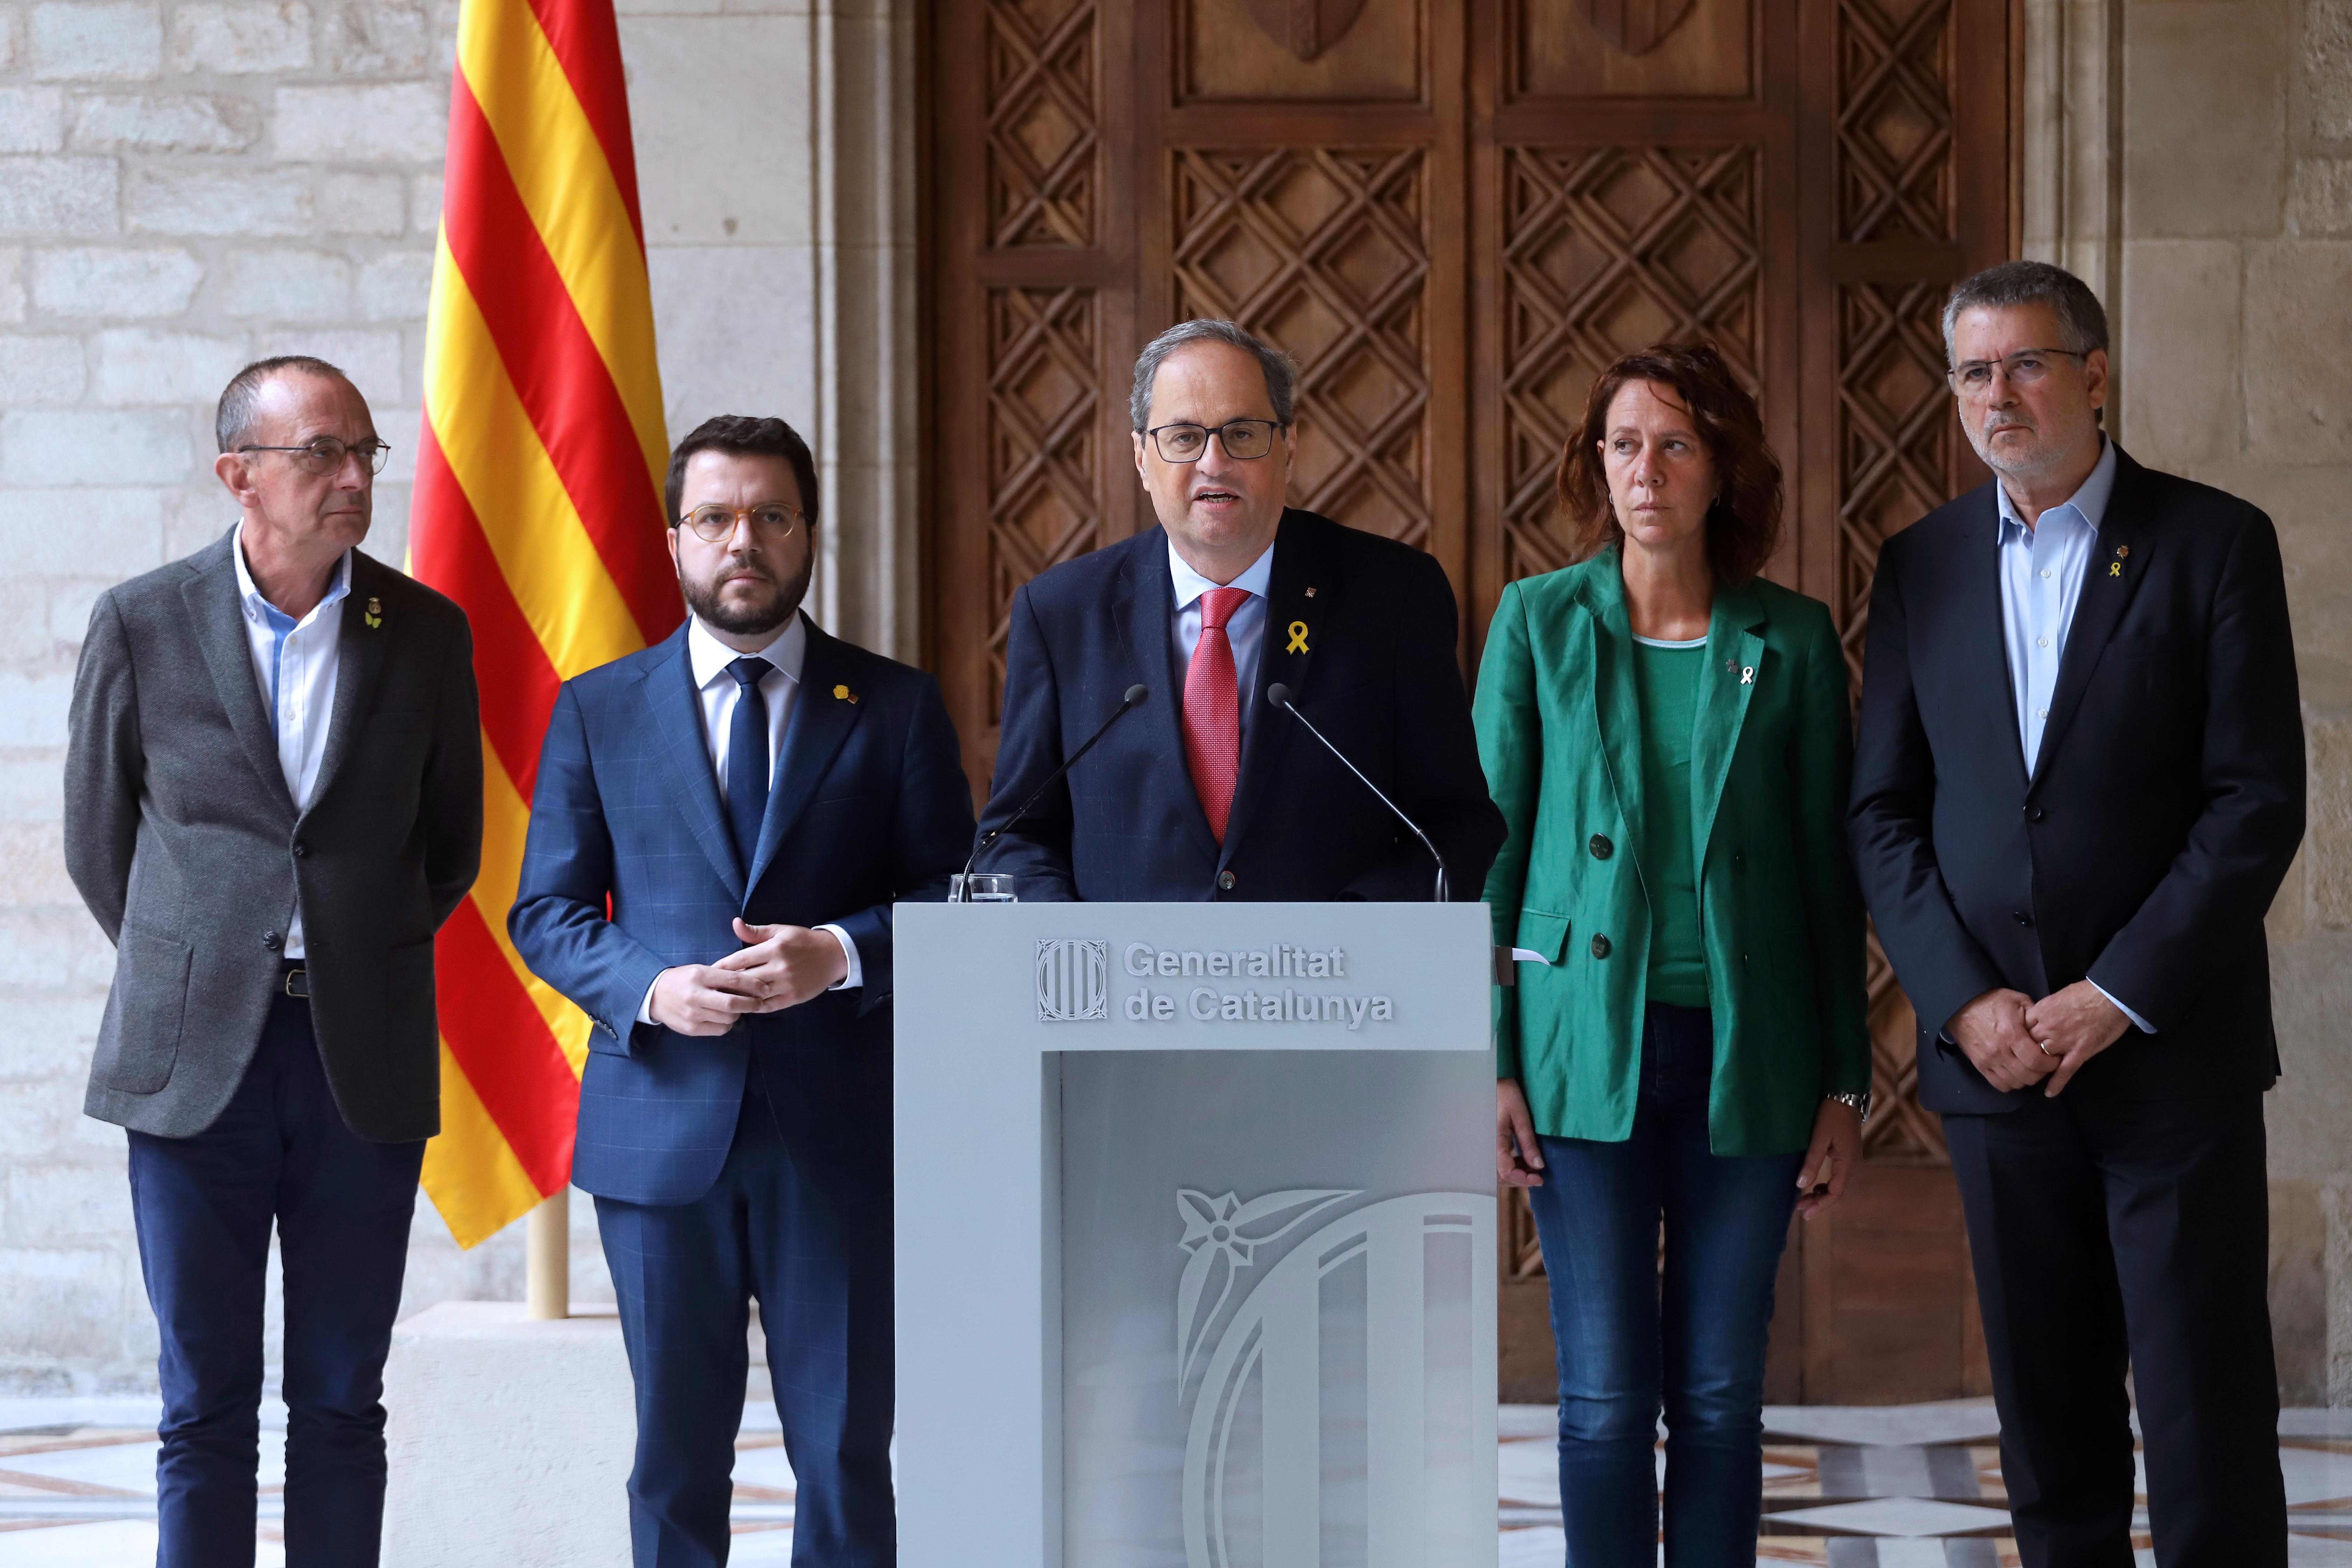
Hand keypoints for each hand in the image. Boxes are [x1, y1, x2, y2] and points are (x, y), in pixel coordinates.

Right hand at [648, 964, 763, 1035]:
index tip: (764, 988)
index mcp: (699, 976)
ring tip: (739, 1008)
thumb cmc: (683, 980)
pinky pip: (719, 1029)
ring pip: (728, 1019)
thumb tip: (751, 981)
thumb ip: (722, 976)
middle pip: (732, 1004)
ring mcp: (692, 1014)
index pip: (733, 980)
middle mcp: (695, 995)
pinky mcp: (691, 1029)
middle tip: (760, 1002)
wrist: (654, 995)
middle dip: (751, 1004)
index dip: (753, 985)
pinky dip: (727, 1024)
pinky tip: (724, 1018)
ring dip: (739, 1014)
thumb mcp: (700, 970)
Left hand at [712, 919, 848, 1012]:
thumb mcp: (781, 931)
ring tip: (722, 999)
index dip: (722, 967)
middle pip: (744, 979)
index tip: (708, 971)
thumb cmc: (802, 941)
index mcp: (774, 948)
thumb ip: (756, 931)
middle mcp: (779, 967)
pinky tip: (743, 1006)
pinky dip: (753, 1007)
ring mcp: (786, 984)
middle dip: (726, 984)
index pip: (740, 960)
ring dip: (737, 998)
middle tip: (709, 988)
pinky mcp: (793, 997)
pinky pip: (768, 1006)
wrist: (833, 955)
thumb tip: (735, 924)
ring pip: (755, 994)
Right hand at [1497, 1078, 1543, 1188]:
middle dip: (1520, 1180)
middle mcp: (1488, 1148)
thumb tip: (1539, 1166)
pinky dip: (1512, 1168)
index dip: (1524, 1179)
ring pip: (1498, 1173)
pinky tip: (1524, 1161)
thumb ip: (1528, 1143)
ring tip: (1533, 1168)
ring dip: (1516, 1175)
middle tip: (1538, 1175)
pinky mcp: (1491, 1145)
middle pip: (1500, 1177)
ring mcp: (1488, 1147)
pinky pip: (1499, 1163)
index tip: (1540, 1177)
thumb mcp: (1521, 1118)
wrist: (1495, 1084)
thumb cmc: (1507, 1097)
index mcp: (1495, 1141)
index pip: (1506, 1171)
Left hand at [1795, 1098, 1862, 1219]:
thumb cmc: (1831, 1116)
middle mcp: (1854, 1167)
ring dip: (1823, 1196)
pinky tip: (1816, 1187)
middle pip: (1838, 1194)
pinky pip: (1839, 1179)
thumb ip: (1811, 1161)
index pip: (1836, 1193)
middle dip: (1820, 1203)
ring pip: (1839, 1187)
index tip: (1805, 1214)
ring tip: (1804, 1200)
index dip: (1820, 1205)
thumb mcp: (1819, 1138)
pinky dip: (1827, 1186)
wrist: (1845, 1098)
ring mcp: (1853, 1163)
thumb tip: (1801, 1185)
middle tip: (1800, 1209)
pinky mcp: (1849, 1158)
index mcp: (1847, 1164)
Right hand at [1946, 987, 2051, 1092]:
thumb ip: (2035, 1015)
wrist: (1961, 1006)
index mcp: (2011, 1034)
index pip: (2036, 1060)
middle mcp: (1999, 1051)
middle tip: (2045, 1064)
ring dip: (2027, 1079)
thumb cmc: (1992, 1001)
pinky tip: (2015, 1073)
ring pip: (2015, 1083)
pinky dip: (2011, 1083)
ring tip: (2030, 1068)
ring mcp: (1988, 1060)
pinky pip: (1999, 1084)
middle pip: (2027, 1076)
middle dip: (2041, 1073)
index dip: (2050, 1064)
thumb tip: (2048, 1029)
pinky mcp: (1980, 1065)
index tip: (2055, 1058)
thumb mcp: (2018, 1000)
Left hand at [2023, 981, 2129, 1096]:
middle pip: (2028, 1046)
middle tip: (2023, 1062)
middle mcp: (2048, 1028)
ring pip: (2042, 1059)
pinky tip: (2049, 1093)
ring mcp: (2063, 1041)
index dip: (2019, 1038)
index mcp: (2041, 1012)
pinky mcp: (2079, 1052)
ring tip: (2034, 1076)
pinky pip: (2064, 1071)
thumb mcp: (2058, 996)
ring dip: (2038, 1067)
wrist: (2110, 996)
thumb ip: (2045, 1010)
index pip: (2020, 1029)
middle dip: (2026, 1054)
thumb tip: (2038, 1017)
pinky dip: (2056, 1083)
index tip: (2018, 1044)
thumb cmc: (2086, 992)